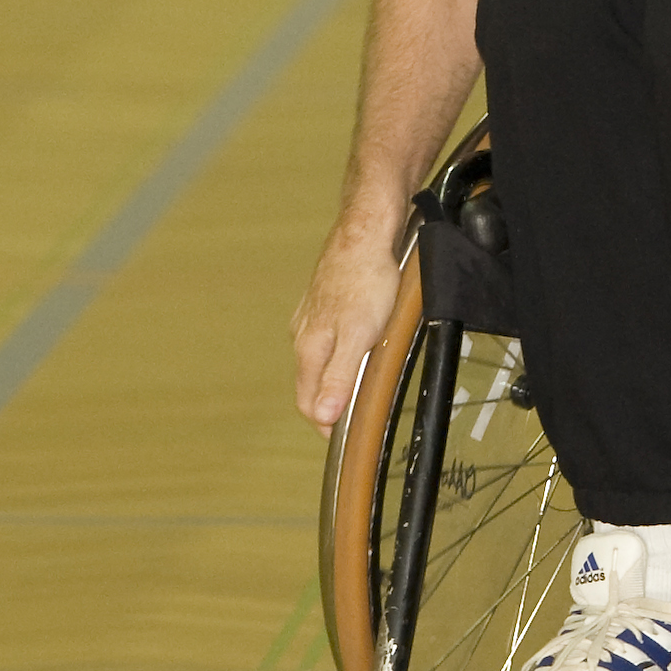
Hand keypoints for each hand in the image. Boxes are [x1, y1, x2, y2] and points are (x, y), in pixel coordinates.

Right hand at [292, 216, 408, 429]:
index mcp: (309, 347)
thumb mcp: (359, 336)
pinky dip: (340, 349)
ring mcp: (312, 315)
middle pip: (311, 381)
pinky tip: (358, 345)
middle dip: (329, 402)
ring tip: (359, 384)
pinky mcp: (325, 300)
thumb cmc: (366, 280)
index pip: (307, 401)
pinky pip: (329, 335)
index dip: (324, 424)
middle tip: (355, 416)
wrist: (366, 232)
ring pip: (319, 357)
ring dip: (335, 375)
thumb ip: (339, 376)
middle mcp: (304, 333)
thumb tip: (322, 415)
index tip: (342, 438)